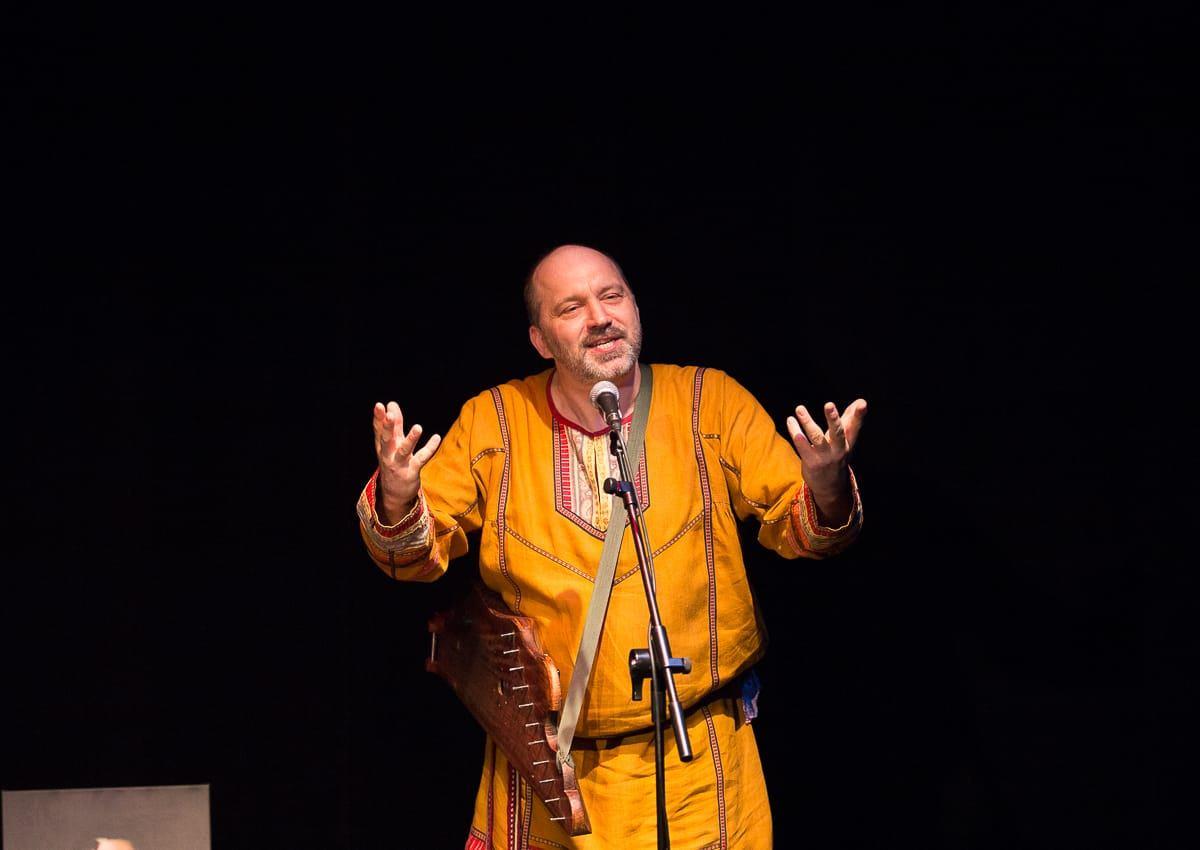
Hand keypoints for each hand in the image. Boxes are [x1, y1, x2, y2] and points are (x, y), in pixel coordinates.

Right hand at [372, 401, 441, 523]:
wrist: (394, 494)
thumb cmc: (393, 462)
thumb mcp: (391, 444)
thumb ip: (393, 425)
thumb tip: (391, 403)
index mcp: (382, 447)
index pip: (378, 431)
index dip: (378, 418)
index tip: (379, 405)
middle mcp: (388, 455)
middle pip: (386, 439)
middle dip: (387, 427)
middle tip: (389, 414)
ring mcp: (399, 464)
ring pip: (404, 450)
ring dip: (411, 439)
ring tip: (418, 427)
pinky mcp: (411, 472)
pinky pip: (421, 459)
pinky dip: (430, 448)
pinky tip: (437, 438)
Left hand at [786, 399, 866, 522]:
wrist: (831, 487)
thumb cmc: (837, 456)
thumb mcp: (846, 440)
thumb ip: (850, 420)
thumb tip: (861, 401)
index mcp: (848, 442)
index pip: (855, 427)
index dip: (859, 415)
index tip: (862, 403)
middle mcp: (838, 449)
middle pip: (838, 433)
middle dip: (833, 419)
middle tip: (829, 404)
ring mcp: (825, 457)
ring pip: (816, 437)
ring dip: (807, 422)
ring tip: (799, 409)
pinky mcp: (811, 462)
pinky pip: (802, 446)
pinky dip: (796, 434)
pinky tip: (791, 422)